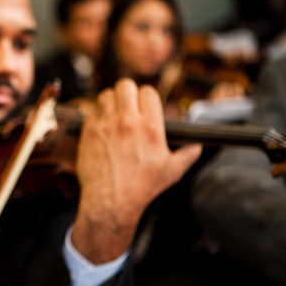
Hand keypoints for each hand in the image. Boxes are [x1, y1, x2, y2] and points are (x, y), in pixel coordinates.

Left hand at [72, 79, 201, 262]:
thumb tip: (196, 146)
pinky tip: (101, 128)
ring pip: (105, 96)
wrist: (110, 200)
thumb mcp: (172, 171)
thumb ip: (187, 154)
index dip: (146, 97)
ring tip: (113, 114)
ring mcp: (105, 125)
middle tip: (127, 104)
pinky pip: (90, 113)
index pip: (148, 92)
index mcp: (150, 127)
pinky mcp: (88, 132)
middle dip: (127, 93)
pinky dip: (95, 117)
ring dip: (110, 102)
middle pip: (125, 86)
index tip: (144, 106)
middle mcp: (127, 121)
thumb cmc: (142, 187)